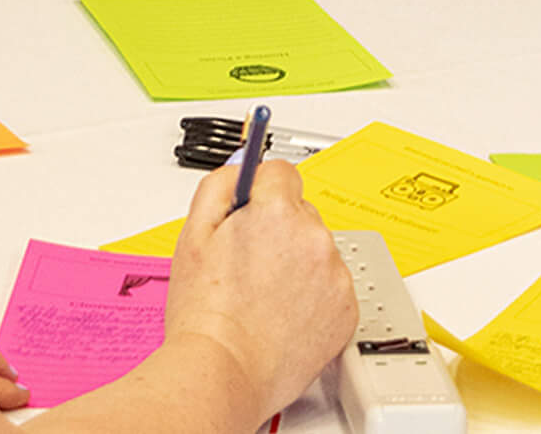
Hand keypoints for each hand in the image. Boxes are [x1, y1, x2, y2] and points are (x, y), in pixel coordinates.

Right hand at [161, 161, 357, 421]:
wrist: (223, 373)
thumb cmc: (205, 314)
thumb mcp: (193, 233)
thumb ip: (220, 186)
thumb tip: (241, 167)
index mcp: (279, 212)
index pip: (281, 173)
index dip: (258, 193)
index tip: (250, 211)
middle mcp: (316, 238)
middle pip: (300, 213)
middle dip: (277, 231)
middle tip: (246, 267)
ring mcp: (336, 276)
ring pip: (317, 252)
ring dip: (296, 265)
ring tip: (262, 298)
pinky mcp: (347, 310)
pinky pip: (331, 287)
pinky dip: (312, 297)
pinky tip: (282, 316)